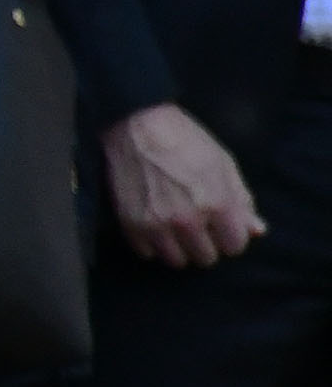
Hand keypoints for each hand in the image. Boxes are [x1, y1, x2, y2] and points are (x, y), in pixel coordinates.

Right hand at [104, 104, 262, 266]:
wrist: (137, 125)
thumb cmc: (186, 141)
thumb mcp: (224, 165)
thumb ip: (241, 201)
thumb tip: (256, 231)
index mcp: (217, 204)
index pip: (235, 246)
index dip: (230, 235)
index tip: (221, 224)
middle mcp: (188, 220)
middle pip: (206, 258)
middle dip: (205, 242)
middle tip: (197, 223)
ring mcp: (156, 224)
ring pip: (176, 261)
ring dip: (179, 248)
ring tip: (175, 229)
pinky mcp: (130, 223)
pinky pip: (147, 253)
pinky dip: (152, 244)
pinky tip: (154, 225)